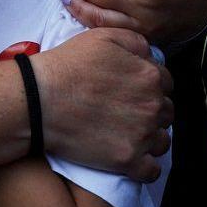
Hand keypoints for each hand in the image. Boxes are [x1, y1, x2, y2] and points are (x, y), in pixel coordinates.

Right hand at [35, 27, 172, 181]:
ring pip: (161, 141)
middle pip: (166, 112)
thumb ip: (135, 41)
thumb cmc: (67, 66)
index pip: (166, 82)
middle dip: (151, 111)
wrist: (39, 99)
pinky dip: (144, 166)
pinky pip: (151, 171)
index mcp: (149, 76)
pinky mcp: (128, 160)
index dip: (149, 84)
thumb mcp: (102, 36)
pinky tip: (129, 156)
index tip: (131, 89)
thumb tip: (151, 54)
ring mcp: (141, 135)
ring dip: (150, 138)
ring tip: (127, 133)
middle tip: (126, 110)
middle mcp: (152, 106)